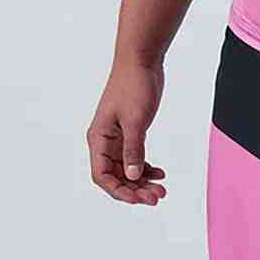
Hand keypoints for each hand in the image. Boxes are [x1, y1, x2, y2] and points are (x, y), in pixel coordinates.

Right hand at [87, 62, 166, 204]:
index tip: (139, 199)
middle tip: (158, 197)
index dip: (119, 191)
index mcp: (98, 138)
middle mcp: (104, 141)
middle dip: (135, 189)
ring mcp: (117, 136)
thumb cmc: (134, 86)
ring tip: (162, 189)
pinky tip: (160, 172)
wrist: (141, 60)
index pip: (102, 176)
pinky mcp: (130, 130)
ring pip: (127, 168)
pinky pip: (134, 156)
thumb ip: (133, 149)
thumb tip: (133, 177)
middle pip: (116, 176)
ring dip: (142, 181)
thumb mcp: (136, 120)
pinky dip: (146, 166)